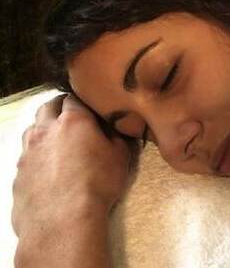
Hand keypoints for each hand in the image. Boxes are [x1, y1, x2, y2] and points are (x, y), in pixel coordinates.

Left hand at [11, 94, 131, 239]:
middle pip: (47, 107)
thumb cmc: (96, 185)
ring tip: (57, 141)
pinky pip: (26, 156)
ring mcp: (27, 152)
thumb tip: (120, 127)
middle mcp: (45, 131)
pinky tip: (48, 168)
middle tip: (71, 116)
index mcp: (72, 121)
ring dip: (44, 129)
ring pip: (32, 129)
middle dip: (58, 107)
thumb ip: (119, 137)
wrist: (61, 221)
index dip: (82, 100)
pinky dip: (36, 155)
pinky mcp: (17, 174)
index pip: (73, 98)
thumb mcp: (121, 157)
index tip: (90, 107)